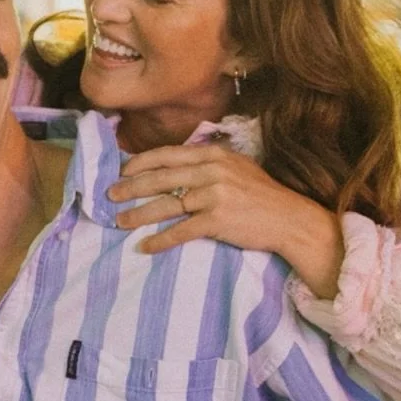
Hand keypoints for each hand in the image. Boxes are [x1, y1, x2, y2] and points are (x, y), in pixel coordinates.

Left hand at [108, 143, 345, 297]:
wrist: (290, 219)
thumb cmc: (261, 196)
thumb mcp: (236, 167)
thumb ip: (207, 163)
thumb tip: (173, 167)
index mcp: (214, 154)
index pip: (168, 154)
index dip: (140, 163)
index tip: (122, 172)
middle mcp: (212, 171)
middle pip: (161, 178)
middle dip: (131, 188)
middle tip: (109, 196)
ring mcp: (215, 195)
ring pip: (166, 204)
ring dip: (138, 214)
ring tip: (120, 222)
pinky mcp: (219, 220)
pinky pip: (181, 231)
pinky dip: (161, 240)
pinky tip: (145, 246)